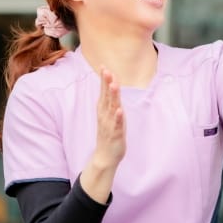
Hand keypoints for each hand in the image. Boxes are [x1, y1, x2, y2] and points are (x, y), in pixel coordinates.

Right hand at [83, 68, 125, 202]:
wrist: (106, 156)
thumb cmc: (109, 133)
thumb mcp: (110, 114)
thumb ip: (110, 101)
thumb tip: (111, 85)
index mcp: (104, 110)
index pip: (104, 92)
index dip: (104, 80)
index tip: (103, 66)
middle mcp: (105, 115)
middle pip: (106, 97)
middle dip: (107, 84)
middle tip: (106, 70)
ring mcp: (109, 124)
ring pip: (112, 108)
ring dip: (113, 96)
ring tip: (114, 85)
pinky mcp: (115, 133)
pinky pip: (117, 124)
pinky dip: (118, 117)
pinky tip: (119, 110)